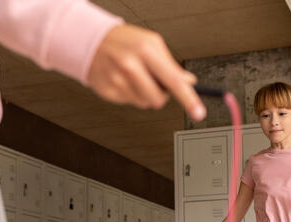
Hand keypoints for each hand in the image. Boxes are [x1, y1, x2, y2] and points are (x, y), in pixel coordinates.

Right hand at [87, 24, 205, 120]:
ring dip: (144, 94)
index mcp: (145, 51)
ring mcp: (117, 81)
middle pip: (158, 99)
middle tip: (154, 82)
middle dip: (161, 95)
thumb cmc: (125, 41)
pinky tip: (124, 80)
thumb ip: (171, 64)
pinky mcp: (108, 92)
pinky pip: (129, 103)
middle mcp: (130, 66)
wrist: (92, 41)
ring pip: (144, 103)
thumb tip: (188, 81)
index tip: (198, 112)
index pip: (173, 80)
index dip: (188, 98)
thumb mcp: (152, 43)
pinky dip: (130, 94)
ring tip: (136, 78)